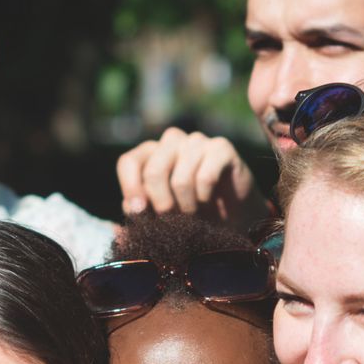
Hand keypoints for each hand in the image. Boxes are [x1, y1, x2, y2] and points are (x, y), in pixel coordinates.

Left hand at [117, 128, 267, 227]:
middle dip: (162, 205)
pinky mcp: (221, 148)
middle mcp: (171, 141)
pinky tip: (209, 202)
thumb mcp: (160, 216)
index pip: (129, 162)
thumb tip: (131, 207)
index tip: (139, 214)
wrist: (234, 218)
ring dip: (187, 207)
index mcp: (150, 153)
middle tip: (172, 222)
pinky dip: (204, 198)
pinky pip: (205, 177)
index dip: (130, 188)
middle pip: (153, 172)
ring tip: (194, 216)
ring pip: (180, 179)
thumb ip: (140, 210)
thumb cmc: (192, 214)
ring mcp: (196, 141)